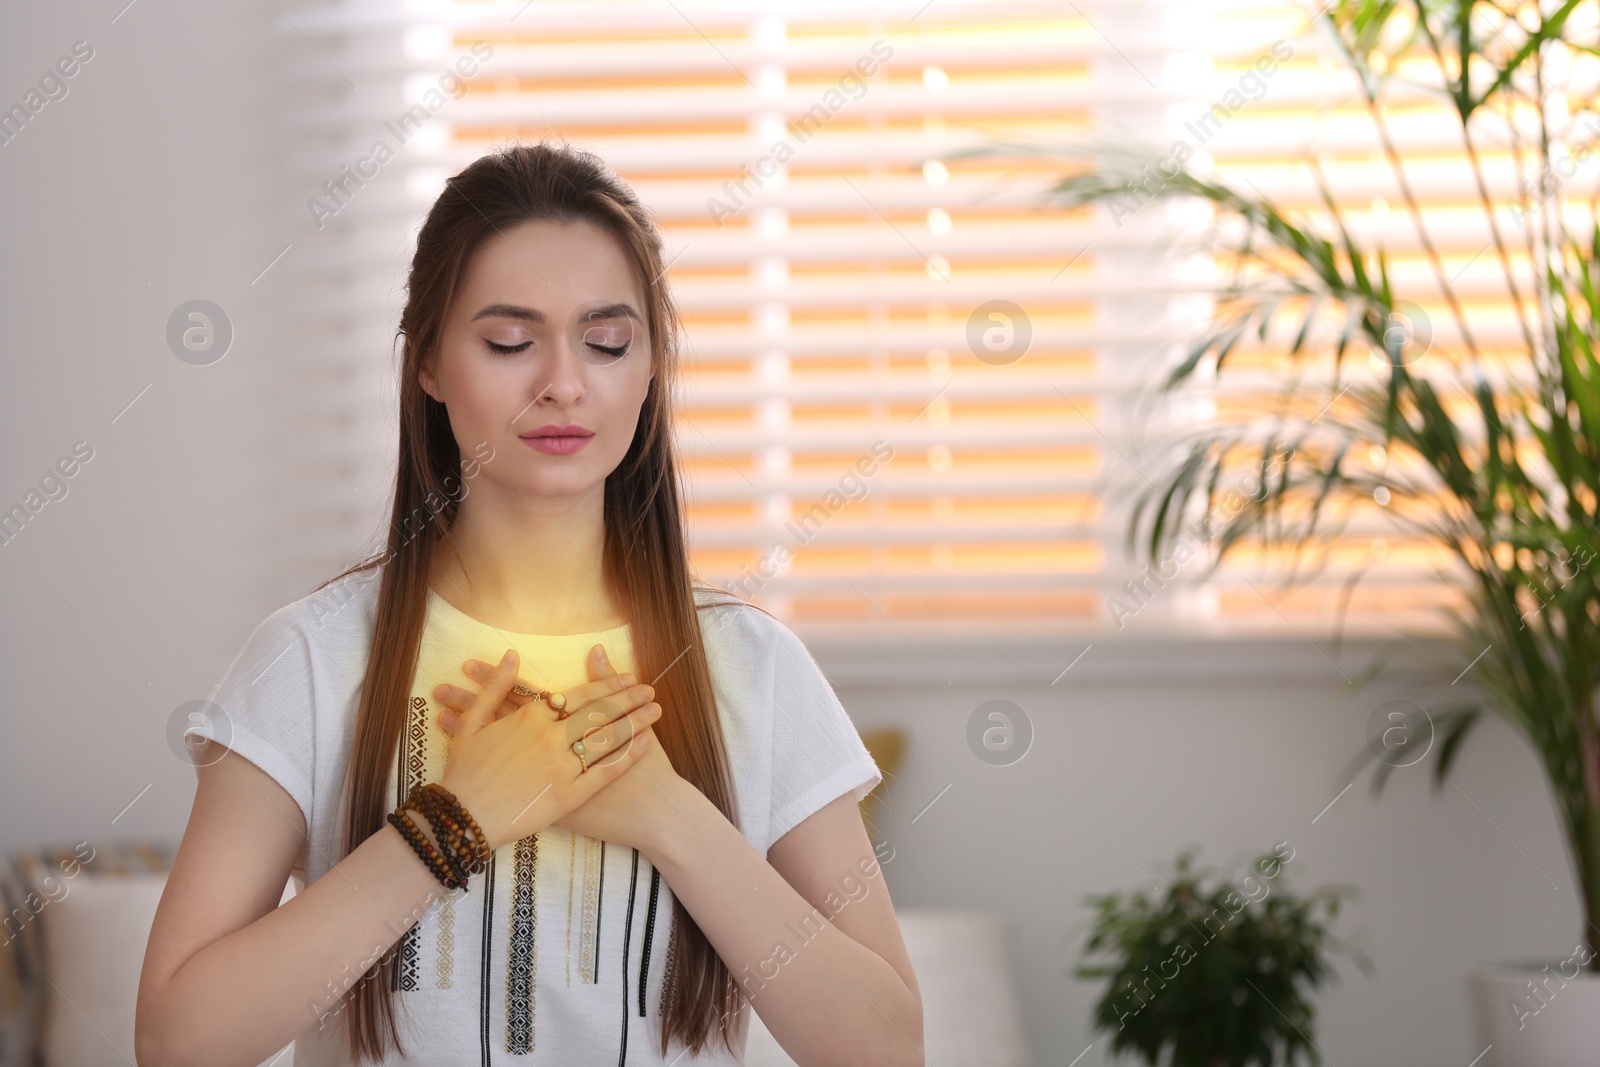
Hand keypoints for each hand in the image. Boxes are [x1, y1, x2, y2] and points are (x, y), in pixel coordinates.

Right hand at [433, 647, 661, 851]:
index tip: (627, 677)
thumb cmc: (464, 771)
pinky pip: (605, 773)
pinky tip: (646, 744)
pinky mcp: (568, 797)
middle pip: (599, 712)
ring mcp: (561, 767)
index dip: (607, 685)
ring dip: (635, 721)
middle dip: (629, 698)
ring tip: (656, 710)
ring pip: (607, 738)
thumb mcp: (473, 722)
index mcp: (529, 718)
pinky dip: (628, 756)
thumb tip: (512, 654)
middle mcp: (550, 738)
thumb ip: (496, 686)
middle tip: (650, 689)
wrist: (460, 818)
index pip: (579, 695)